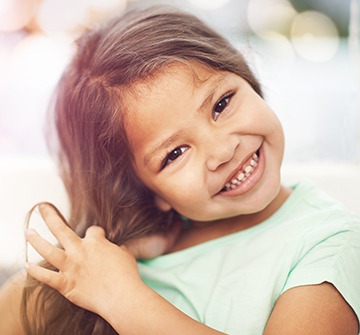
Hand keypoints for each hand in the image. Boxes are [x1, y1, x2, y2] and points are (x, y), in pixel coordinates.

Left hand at [25, 203, 144, 314]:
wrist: (121, 296)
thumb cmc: (126, 275)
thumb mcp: (125, 254)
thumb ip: (117, 249)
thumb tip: (116, 249)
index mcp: (96, 242)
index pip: (93, 231)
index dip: (95, 233)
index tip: (97, 237)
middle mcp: (80, 250)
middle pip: (61, 229)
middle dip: (50, 216)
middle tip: (42, 207)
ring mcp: (70, 267)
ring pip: (48, 250)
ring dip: (36, 240)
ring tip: (28, 232)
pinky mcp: (65, 284)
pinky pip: (46, 276)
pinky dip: (35, 271)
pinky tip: (27, 266)